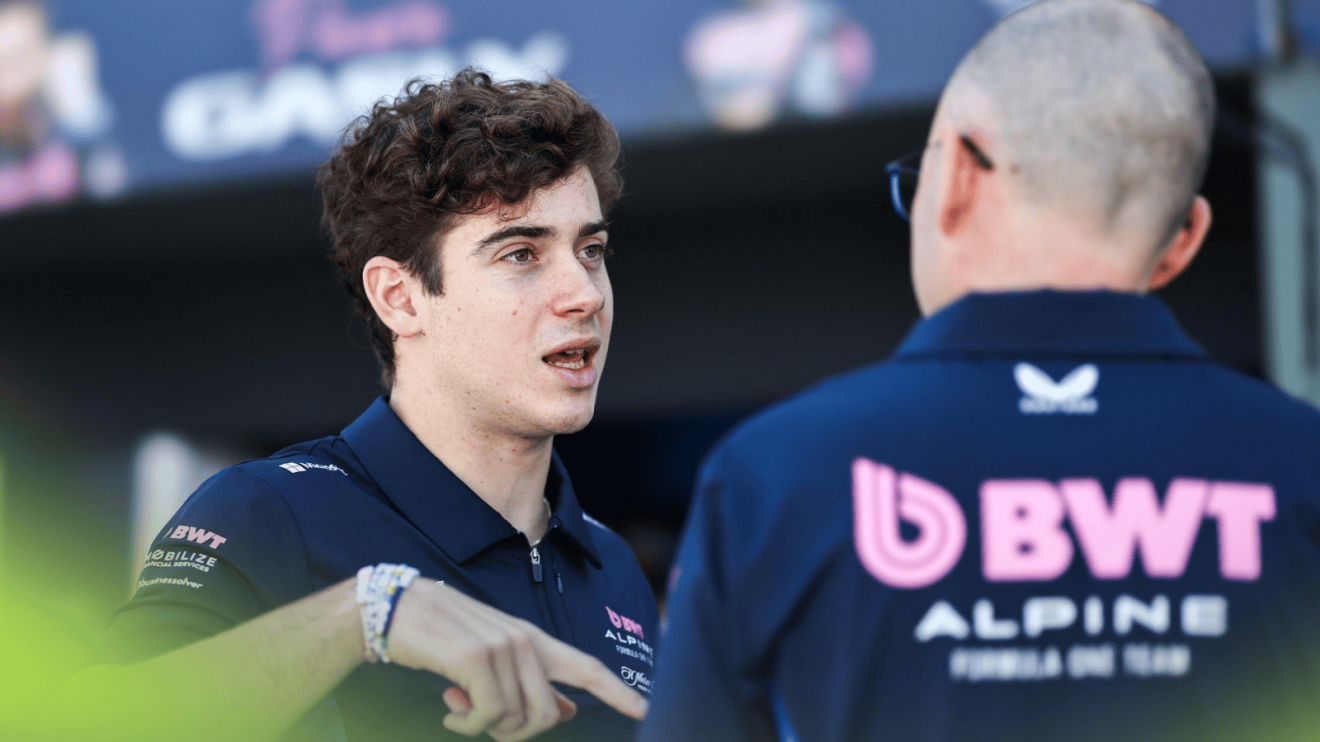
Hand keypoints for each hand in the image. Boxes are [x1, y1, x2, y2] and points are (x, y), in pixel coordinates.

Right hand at [386, 580, 647, 740]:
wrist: (399, 608)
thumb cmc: (444, 637)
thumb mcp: (494, 657)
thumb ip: (531, 681)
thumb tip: (566, 712)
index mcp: (534, 640)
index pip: (586, 667)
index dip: (618, 691)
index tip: (646, 711)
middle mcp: (526, 641)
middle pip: (547, 715)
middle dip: (517, 733)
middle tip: (484, 723)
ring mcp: (503, 648)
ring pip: (516, 719)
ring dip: (484, 728)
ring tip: (459, 706)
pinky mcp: (477, 660)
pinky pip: (486, 717)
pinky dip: (465, 726)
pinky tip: (449, 708)